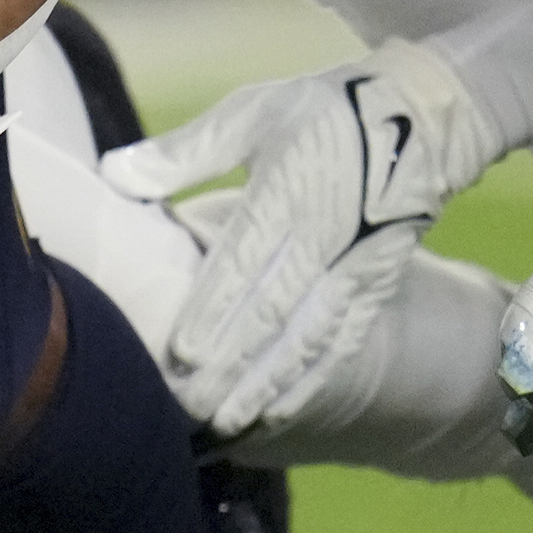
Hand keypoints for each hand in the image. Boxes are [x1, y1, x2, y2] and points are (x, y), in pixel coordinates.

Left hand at [99, 38, 494, 438]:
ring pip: (308, 337)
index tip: (183, 351)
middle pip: (274, 313)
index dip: (215, 310)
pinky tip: (280, 409)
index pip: (245, 262)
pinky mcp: (373, 286)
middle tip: (192, 406)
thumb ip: (184, 151)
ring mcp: (355, 268)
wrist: (419, 119)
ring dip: (268, 383)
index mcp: (290, 194)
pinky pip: (339, 341)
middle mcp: (326, 240)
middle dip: (233, 364)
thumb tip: (113, 174)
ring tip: (229, 421)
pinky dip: (309, 379)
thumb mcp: (252, 112)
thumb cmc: (321, 111)